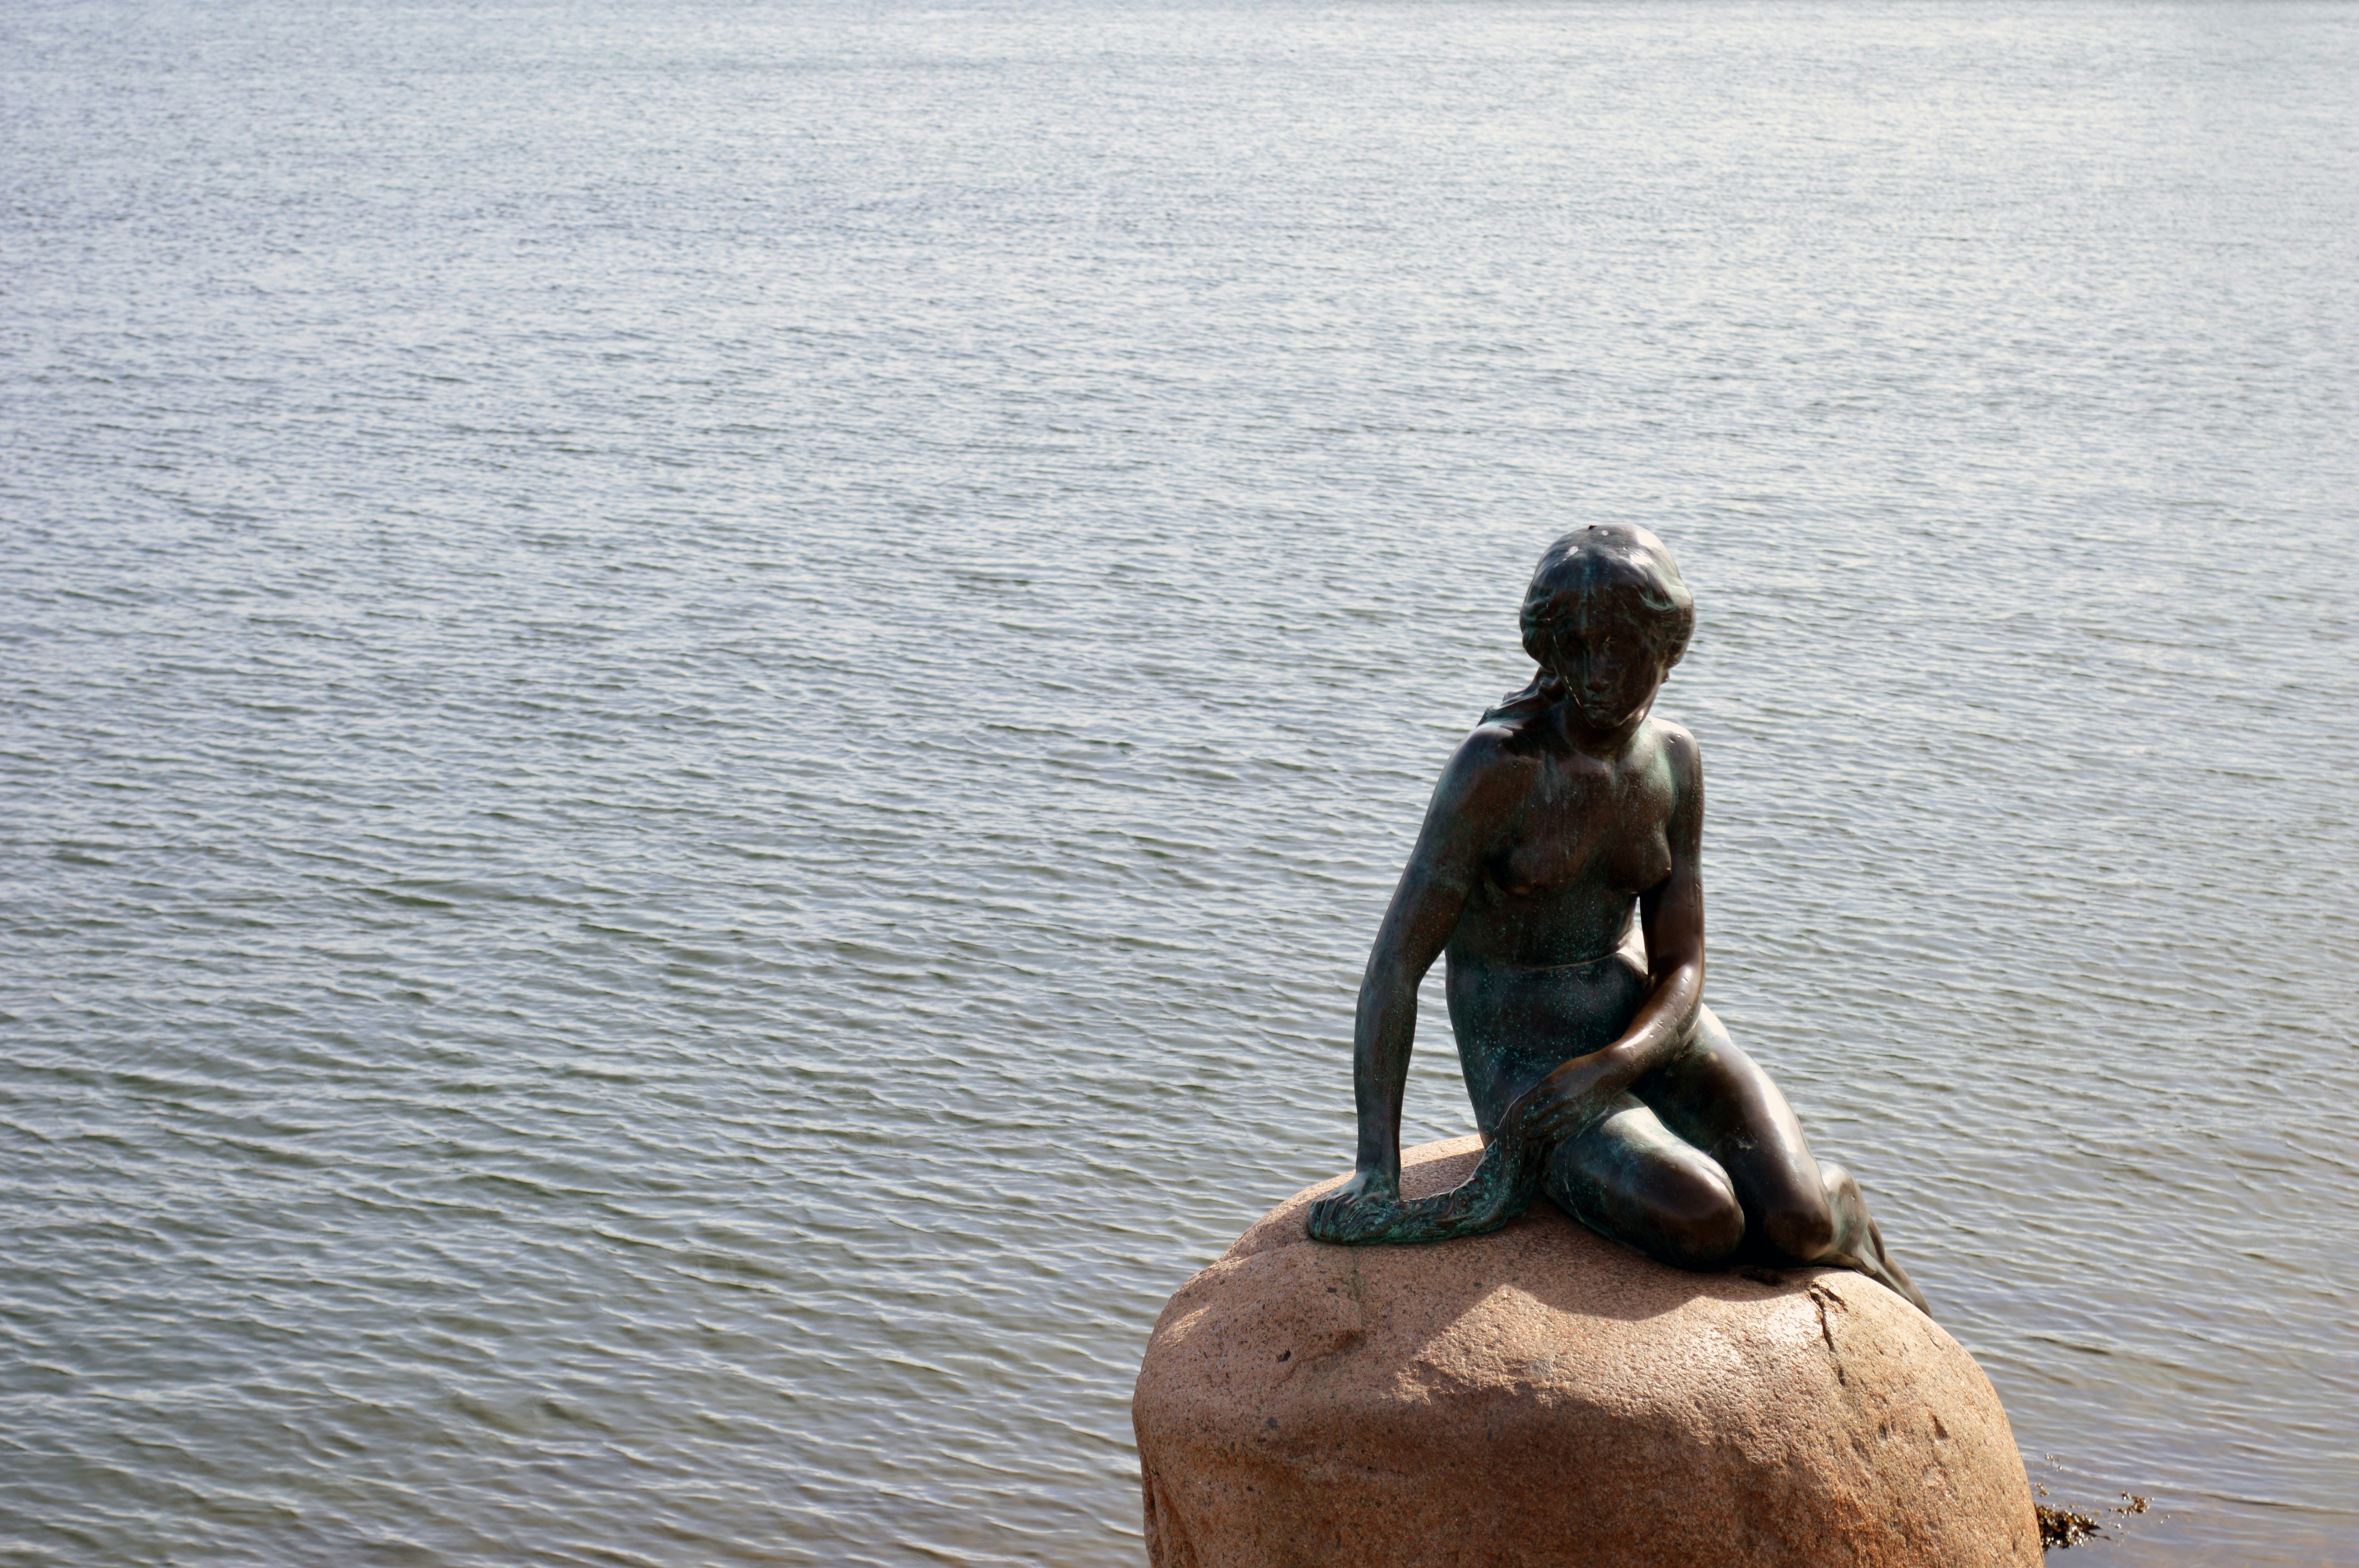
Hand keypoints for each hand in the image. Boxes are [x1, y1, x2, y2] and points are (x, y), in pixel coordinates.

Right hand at [1307, 1166, 1405, 1243]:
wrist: (1378, 1171)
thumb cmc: (1387, 1192)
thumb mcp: (1395, 1200)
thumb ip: (1400, 1207)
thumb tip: (1408, 1208)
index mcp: (1362, 1198)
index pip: (1348, 1208)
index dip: (1341, 1222)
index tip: (1337, 1234)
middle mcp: (1349, 1194)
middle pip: (1333, 1207)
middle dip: (1327, 1222)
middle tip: (1323, 1237)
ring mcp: (1341, 1192)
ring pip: (1326, 1203)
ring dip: (1320, 1218)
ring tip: (1317, 1233)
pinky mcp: (1335, 1192)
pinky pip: (1320, 1200)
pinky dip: (1315, 1210)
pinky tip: (1312, 1221)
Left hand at [1497, 1050, 1625, 1152]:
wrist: (1607, 1071)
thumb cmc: (1582, 1069)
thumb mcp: (1558, 1073)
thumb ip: (1545, 1087)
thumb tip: (1531, 1100)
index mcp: (1548, 1084)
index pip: (1524, 1104)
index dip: (1515, 1116)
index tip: (1510, 1123)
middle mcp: (1557, 1097)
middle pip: (1532, 1118)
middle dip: (1522, 1128)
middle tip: (1516, 1135)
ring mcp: (1569, 1109)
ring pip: (1545, 1128)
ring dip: (1536, 1134)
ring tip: (1529, 1139)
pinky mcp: (1580, 1118)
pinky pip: (1561, 1132)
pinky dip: (1551, 1137)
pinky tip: (1546, 1138)